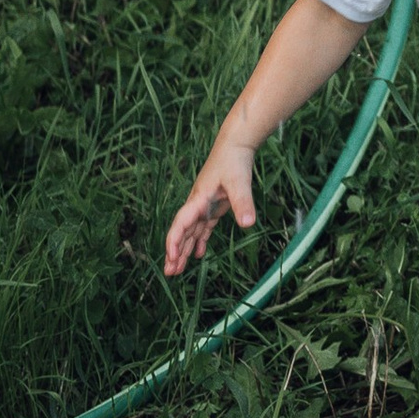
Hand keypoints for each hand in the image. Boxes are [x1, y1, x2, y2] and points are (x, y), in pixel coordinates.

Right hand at [164, 139, 257, 277]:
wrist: (236, 145)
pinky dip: (199, 240)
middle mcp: (198, 204)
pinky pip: (203, 227)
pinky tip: (198, 254)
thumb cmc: (234, 161)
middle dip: (176, 252)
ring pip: (191, 232)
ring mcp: (205, 205)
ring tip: (178, 270)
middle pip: (183, 232)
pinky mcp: (214, 205)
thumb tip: (248, 224)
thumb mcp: (239, 182)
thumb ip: (243, 203)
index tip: (172, 256)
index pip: (181, 223)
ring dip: (185, 250)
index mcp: (198, 199)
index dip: (175, 240)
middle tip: (170, 273)